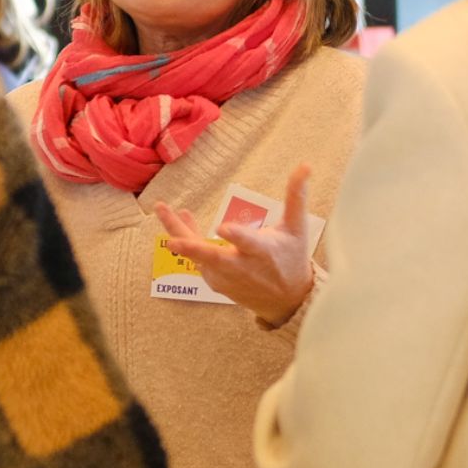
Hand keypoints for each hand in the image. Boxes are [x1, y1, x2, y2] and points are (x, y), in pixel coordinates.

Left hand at [156, 165, 316, 328]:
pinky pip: (197, 260)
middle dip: (192, 249)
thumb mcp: (297, 228)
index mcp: (263, 252)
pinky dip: (187, 242)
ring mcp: (226, 277)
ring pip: (198, 256)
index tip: (222, 228)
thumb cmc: (292, 259)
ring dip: (179, 232)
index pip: (248, 244)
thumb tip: (304, 165)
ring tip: (162, 208)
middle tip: (172, 242)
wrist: (287, 301)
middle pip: (214, 258)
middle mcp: (242, 267)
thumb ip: (296, 197)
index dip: (236, 237)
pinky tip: (181, 221)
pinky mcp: (216, 283)